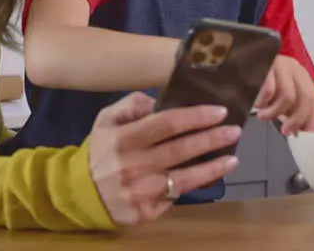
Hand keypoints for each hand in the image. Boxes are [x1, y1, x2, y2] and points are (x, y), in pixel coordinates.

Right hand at [87, 92, 240, 225]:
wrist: (79, 193)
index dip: (195, 117)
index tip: (219, 111)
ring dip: (213, 168)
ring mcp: (141, 192)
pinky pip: (174, 197)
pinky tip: (208, 176)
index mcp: (124, 139)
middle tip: (234, 130)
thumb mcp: (106, 120)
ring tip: (233, 158)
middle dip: (212, 138)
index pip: (167, 124)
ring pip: (185, 179)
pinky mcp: (146, 212)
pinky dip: (192, 186)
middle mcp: (134, 166)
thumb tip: (160, 99)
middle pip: (181, 150)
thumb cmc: (99, 151)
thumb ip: (132, 105)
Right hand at [254, 55, 313, 135]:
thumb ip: (290, 109)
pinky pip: (269, 90)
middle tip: (285, 131)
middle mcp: (293, 67)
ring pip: (288, 96)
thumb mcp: (278, 94)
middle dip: (297, 119)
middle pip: (306, 97)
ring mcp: (279, 64)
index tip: (307, 133)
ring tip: (263, 116)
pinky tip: (256, 105)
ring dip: (275, 112)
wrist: (239, 63)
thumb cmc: (257, 81)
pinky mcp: (264, 64)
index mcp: (300, 74)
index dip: (313, 117)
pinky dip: (263, 103)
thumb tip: (297, 130)